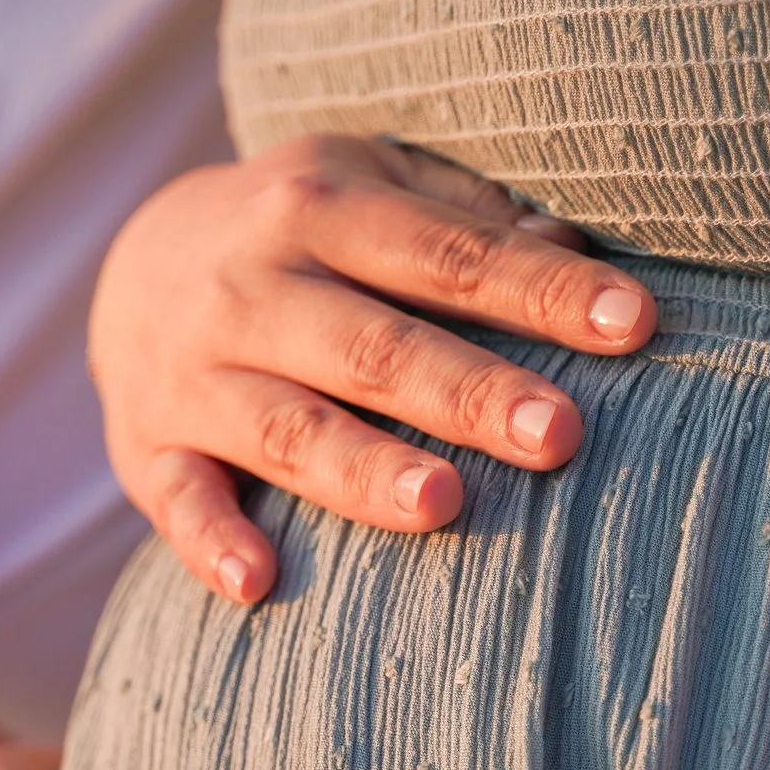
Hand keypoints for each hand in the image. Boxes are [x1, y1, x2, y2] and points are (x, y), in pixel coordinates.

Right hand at [87, 134, 658, 602]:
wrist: (135, 264)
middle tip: (559, 436)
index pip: (447, 254)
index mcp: (321, 207)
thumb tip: (577, 252)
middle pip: (372, 346)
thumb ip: (466, 221)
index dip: (540, 290)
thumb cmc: (302, 235)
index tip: (635, 325)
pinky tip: (258, 583)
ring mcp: (194, 375)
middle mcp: (252, 287)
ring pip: (288, 427)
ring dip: (363, 469)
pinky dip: (212, 543)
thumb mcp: (370, 186)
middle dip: (466, 391)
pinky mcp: (147, 450)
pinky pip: (180, 502)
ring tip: (444, 506)